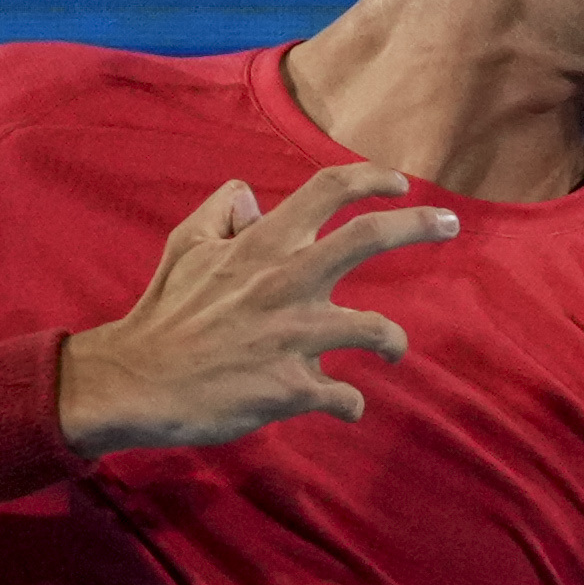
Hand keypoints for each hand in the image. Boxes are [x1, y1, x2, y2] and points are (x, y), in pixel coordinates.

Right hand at [57, 164, 458, 455]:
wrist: (134, 381)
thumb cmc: (162, 314)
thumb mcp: (183, 248)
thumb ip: (220, 215)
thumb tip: (249, 195)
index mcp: (260, 246)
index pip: (325, 192)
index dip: (369, 178)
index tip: (398, 183)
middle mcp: (285, 282)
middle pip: (367, 238)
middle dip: (417, 225)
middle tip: (448, 224)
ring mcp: (292, 336)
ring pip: (376, 328)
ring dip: (392, 340)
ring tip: (390, 348)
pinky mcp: (291, 388)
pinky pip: (344, 396)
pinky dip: (348, 403)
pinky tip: (343, 405)